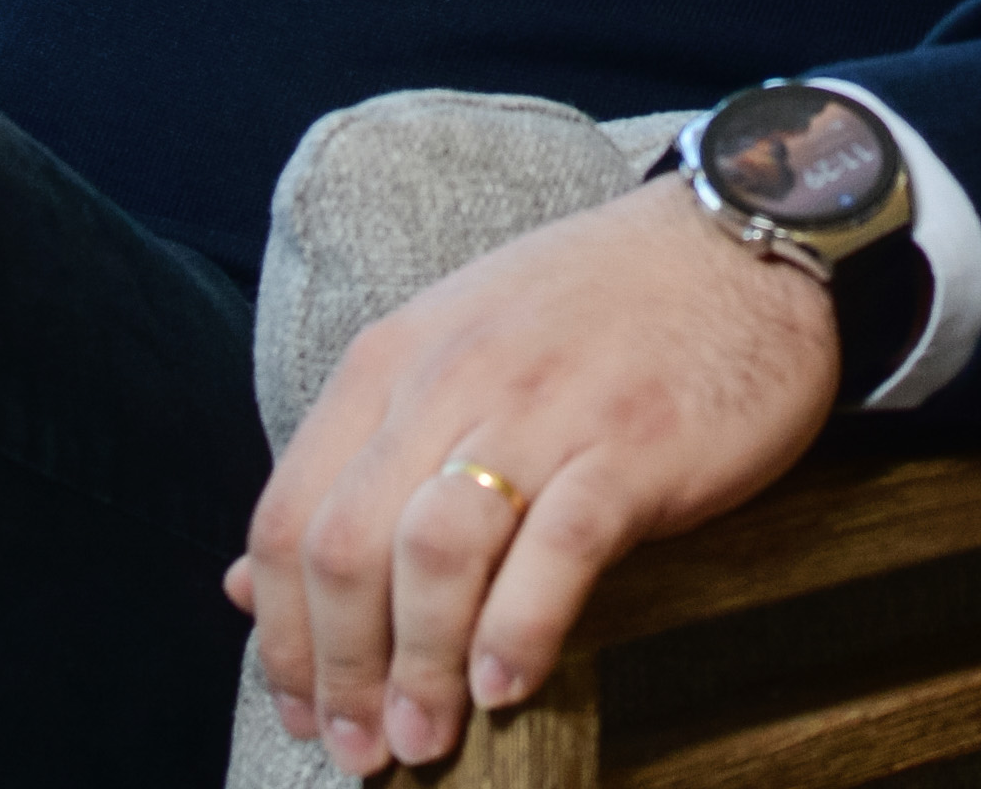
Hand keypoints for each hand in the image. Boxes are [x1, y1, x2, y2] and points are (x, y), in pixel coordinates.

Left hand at [225, 173, 840, 773]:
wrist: (734, 242)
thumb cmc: (590, 314)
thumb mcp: (449, 355)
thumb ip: (356, 461)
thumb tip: (246, 583)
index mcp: (396, 356)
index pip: (289, 512)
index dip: (281, 636)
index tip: (300, 712)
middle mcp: (453, 376)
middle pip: (345, 544)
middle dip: (338, 671)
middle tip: (361, 750)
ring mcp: (542, 408)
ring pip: (433, 551)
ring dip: (415, 667)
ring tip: (425, 738)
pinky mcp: (632, 443)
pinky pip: (555, 548)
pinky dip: (518, 630)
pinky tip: (507, 686)